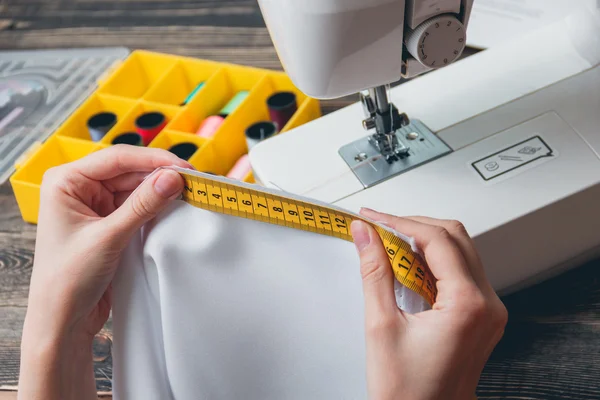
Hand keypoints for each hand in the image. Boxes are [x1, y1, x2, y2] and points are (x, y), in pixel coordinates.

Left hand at [19, 145, 191, 399]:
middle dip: (161, 175)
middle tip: (195, 181)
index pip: (117, 158)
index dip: (153, 160)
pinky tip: (175, 205)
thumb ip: (142, 205)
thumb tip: (172, 178)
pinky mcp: (110, 222)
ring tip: (191, 192)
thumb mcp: (108, 238)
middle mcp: (80, 188)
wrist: (62, 321)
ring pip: (137, 188)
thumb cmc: (67, 280)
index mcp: (66, 182)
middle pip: (129, 171)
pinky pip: (138, 206)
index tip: (184, 167)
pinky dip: (157, 206)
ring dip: (161, 191)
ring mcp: (96, 205)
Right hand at [351, 209, 507, 399]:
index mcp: (468, 305)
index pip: (437, 239)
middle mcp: (487, 305)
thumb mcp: (382, 325)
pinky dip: (433, 263)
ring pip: (460, 251)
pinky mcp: (481, 316)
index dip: (400, 222)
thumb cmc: (408, 391)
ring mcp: (488, 311)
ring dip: (424, 242)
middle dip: (414, 226)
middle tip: (379, 227)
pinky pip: (462, 273)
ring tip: (388, 246)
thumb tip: (365, 235)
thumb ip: (374, 272)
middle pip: (455, 237)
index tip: (374, 218)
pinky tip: (407, 268)